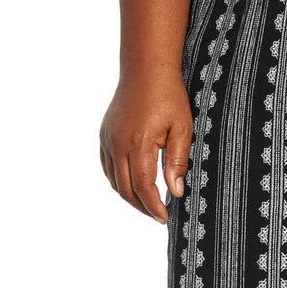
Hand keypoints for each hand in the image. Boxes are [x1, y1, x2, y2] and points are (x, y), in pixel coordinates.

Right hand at [99, 69, 192, 223]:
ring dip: (129, 196)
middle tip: (158, 216)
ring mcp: (107, 139)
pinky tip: (132, 186)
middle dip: (142, 206)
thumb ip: (177, 162)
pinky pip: (107, 166)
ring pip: (114, 180)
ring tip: (148, 205)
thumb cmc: (169, 97)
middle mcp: (117, 143)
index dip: (153, 207)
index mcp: (138, 143)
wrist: (145, 69)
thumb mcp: (182, 129)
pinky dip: (118, 181)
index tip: (164, 218)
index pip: (143, 186)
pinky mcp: (104, 135)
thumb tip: (175, 192)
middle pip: (125, 188)